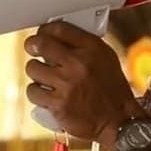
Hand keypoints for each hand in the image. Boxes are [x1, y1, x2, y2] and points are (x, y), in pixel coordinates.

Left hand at [24, 22, 145, 147]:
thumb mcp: (106, 58)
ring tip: (44, 77)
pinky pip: (33, 91)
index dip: (44, 29)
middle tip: (33, 49)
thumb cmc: (112, 90)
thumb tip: (56, 38)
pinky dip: (37, 93)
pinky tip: (45, 94)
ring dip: (36, 73)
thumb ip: (83, 46)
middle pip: (41, 44)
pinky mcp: (59, 104)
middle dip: (32, 45)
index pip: (59, 29)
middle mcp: (79, 64)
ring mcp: (67, 84)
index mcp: (92, 49)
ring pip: (33, 68)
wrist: (118, 121)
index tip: (41, 34)